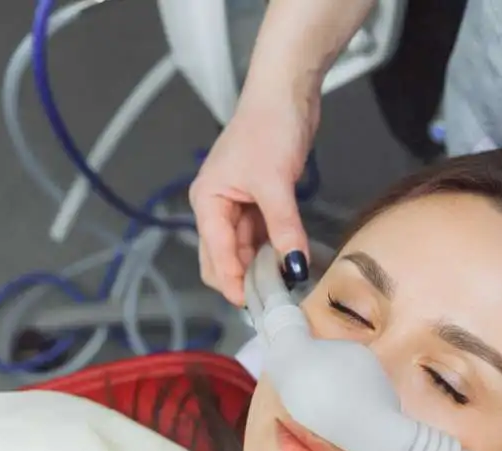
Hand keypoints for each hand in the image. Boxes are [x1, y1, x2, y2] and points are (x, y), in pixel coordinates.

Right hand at [188, 87, 318, 305]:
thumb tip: (294, 265)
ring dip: (261, 268)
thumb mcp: (276, 183)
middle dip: (244, 280)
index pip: (216, 255)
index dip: (233, 283)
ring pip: (244, 250)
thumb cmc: (269, 126)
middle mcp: (216, 207)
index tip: (254, 306)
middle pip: (223, 259)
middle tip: (271, 302)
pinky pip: (261, 237)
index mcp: (207, 201)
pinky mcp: (258, 201)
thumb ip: (284, 227)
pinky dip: (273, 251)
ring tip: (284, 287)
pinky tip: (289, 262)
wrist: (286, 93)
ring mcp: (237, 205)